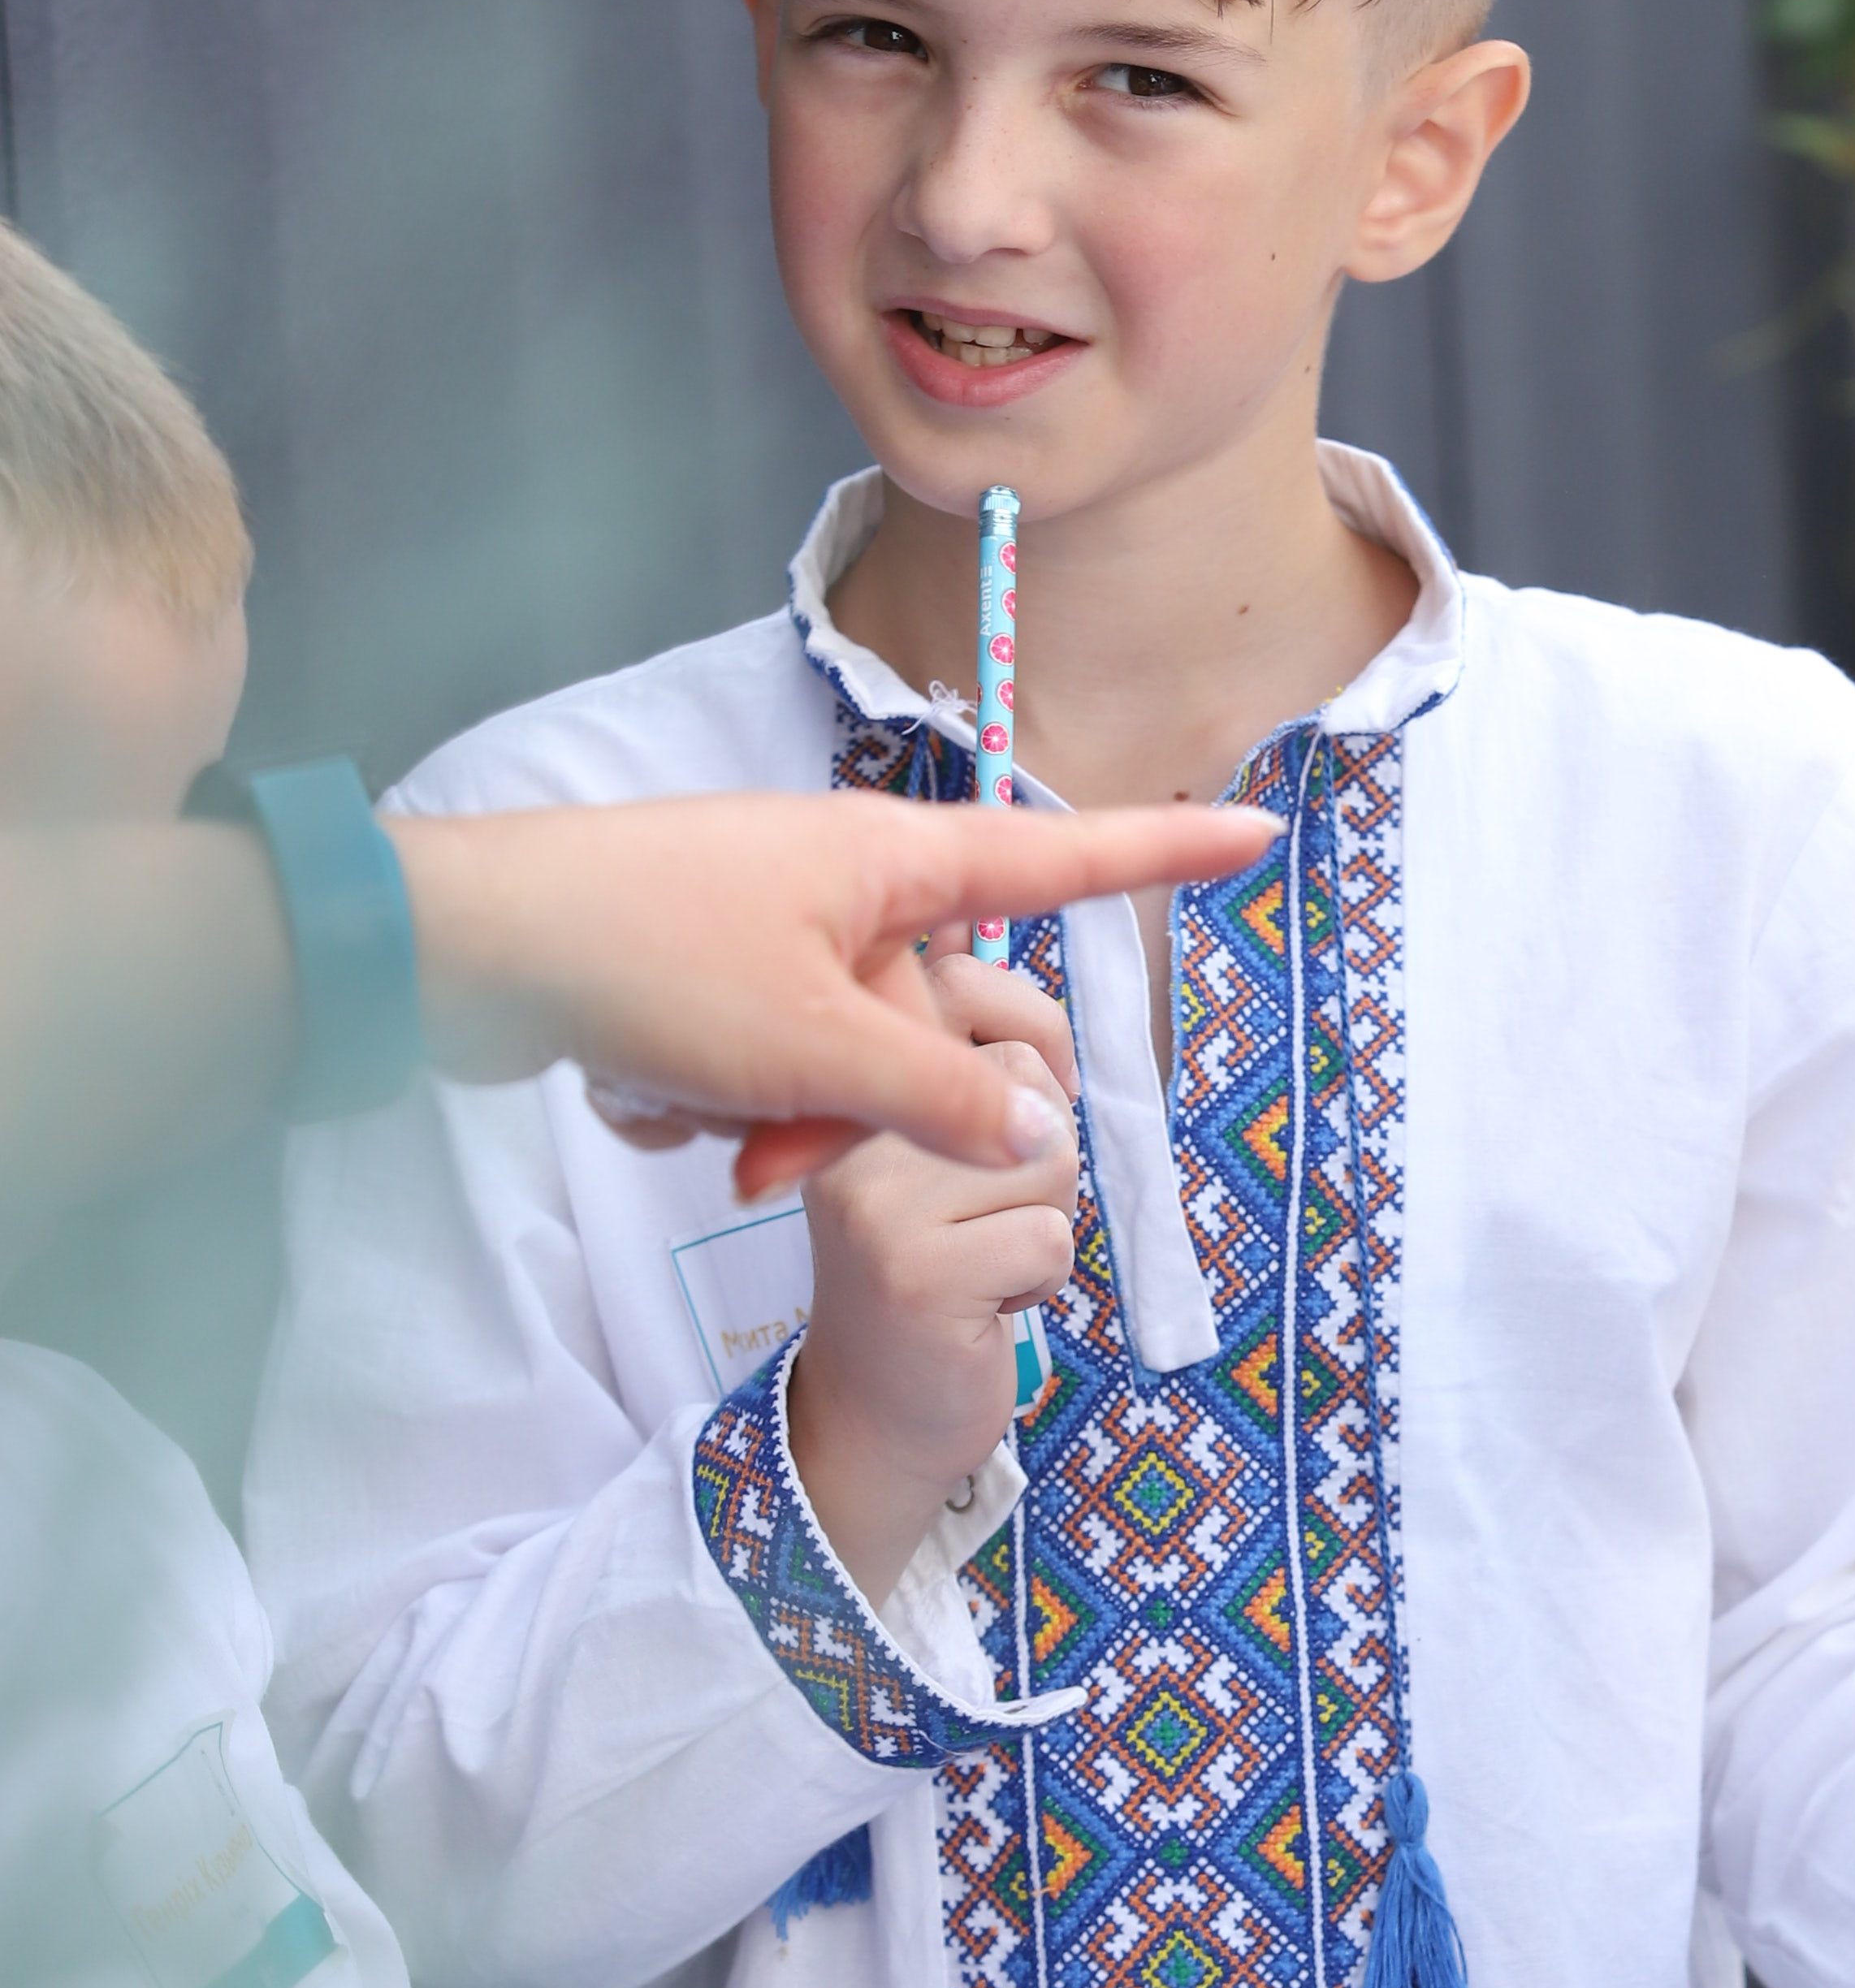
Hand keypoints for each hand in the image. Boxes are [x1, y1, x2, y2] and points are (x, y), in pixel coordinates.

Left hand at [391, 785, 1268, 1189]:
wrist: (462, 950)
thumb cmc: (649, 961)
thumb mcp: (819, 1049)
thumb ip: (943, 1093)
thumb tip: (1040, 1118)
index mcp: (895, 862)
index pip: (1065, 856)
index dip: (1165, 853)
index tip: (1260, 831)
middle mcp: (848, 884)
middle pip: (935, 1017)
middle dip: (871, 1108)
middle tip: (785, 1156)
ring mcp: (776, 926)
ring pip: (844, 1059)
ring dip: (784, 1119)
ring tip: (703, 1132)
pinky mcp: (711, 973)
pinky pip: (767, 1064)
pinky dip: (718, 1101)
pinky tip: (648, 1098)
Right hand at [785, 961, 1080, 1600]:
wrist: (871, 1415)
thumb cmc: (929, 1274)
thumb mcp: (929, 1156)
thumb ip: (965, 1074)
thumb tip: (1012, 979)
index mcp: (850, 1087)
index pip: (958, 980)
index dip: (1033, 1025)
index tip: (1043, 1087)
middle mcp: (847, 1133)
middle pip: (1026, 1082)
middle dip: (1040, 1156)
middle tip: (982, 1217)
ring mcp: (878, 1204)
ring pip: (1048, 1160)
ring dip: (1042, 1220)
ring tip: (980, 1259)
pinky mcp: (920, 1273)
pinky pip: (1048, 1237)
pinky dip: (1039, 1282)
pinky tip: (983, 1307)